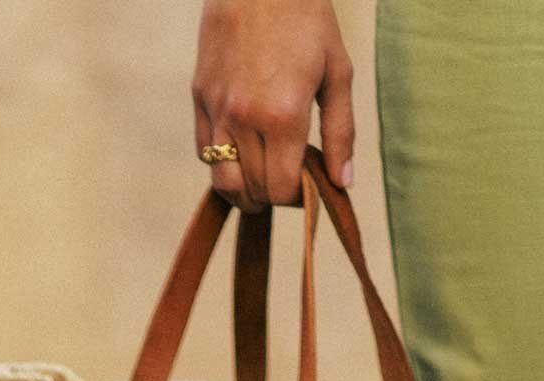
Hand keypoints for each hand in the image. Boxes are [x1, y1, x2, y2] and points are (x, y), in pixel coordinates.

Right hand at [193, 0, 354, 208]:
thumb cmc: (305, 19)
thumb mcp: (337, 71)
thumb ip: (341, 131)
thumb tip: (342, 184)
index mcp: (284, 115)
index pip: (282, 189)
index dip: (297, 198)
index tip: (308, 187)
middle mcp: (246, 119)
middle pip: (254, 191)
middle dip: (274, 195)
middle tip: (290, 179)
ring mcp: (218, 110)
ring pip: (223, 183)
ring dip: (244, 193)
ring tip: (261, 181)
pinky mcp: (200, 98)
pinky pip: (205, 153)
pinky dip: (223, 164)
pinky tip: (242, 152)